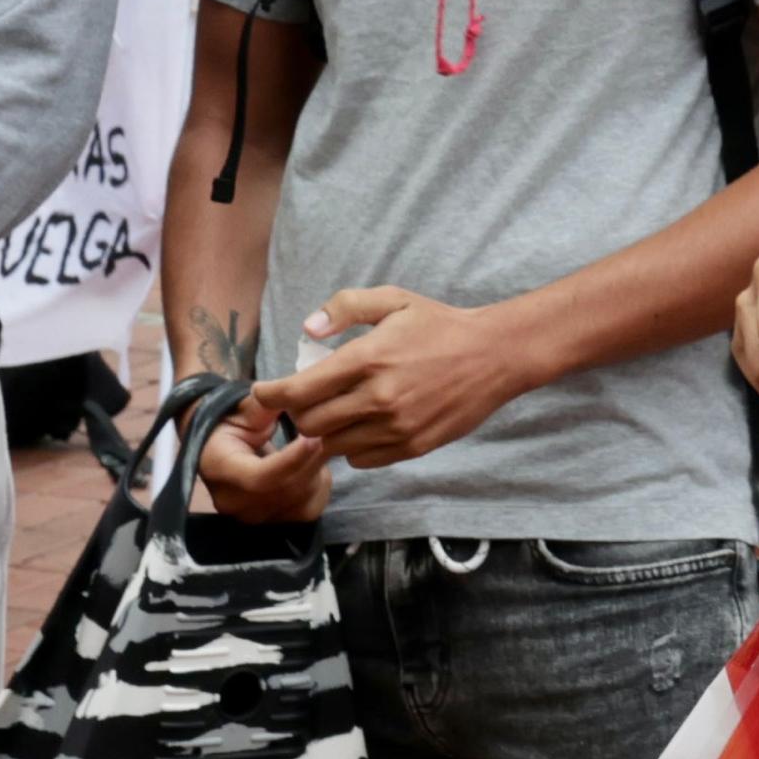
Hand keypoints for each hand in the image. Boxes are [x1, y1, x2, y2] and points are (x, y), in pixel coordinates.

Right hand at [196, 398, 337, 525]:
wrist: (215, 447)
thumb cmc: (230, 422)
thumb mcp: (242, 408)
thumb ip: (264, 405)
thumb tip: (292, 398)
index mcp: (220, 468)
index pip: (260, 477)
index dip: (291, 461)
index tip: (314, 438)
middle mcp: (233, 501)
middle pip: (285, 490)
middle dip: (312, 461)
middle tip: (328, 432)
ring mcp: (252, 517)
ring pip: (301, 502)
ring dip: (317, 473)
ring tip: (318, 446)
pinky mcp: (271, 523)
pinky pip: (308, 511)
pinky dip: (319, 488)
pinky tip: (315, 467)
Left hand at [269, 287, 550, 468]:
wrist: (494, 356)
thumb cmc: (440, 325)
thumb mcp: (394, 300)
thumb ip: (346, 307)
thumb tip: (308, 329)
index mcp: (369, 358)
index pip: (301, 390)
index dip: (272, 394)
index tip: (264, 392)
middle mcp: (379, 397)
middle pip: (310, 424)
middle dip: (297, 414)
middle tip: (303, 401)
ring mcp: (396, 426)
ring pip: (333, 445)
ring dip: (325, 431)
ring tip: (334, 413)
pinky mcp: (412, 446)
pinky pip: (362, 459)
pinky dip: (352, 446)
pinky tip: (362, 426)